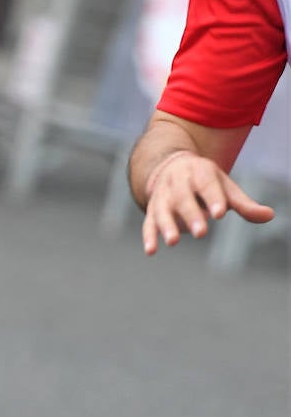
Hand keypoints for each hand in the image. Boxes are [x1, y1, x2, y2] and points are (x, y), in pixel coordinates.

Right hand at [141, 152, 274, 254]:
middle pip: (182, 198)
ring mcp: (162, 194)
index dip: (213, 199)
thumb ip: (243, 203)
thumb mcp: (224, 186)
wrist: (170, 165)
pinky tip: (151, 251)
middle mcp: (176, 181)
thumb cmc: (205, 180)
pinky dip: (148, 236)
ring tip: (173, 242)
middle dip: (190, 215)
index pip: (206, 184)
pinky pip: (148, 222)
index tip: (220, 214)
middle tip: (200, 232)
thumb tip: (268, 215)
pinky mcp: (152, 207)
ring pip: (162, 209)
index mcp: (198, 171)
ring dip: (166, 225)